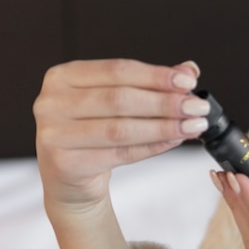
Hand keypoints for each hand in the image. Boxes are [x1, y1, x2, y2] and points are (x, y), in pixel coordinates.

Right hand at [34, 59, 207, 209]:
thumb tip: (189, 69)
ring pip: (120, 129)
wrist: (69, 178)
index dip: (156, 75)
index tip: (188, 81)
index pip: (117, 70)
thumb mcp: (114, 101)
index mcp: (63, 76)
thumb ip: (149, 83)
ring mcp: (53, 134)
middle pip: (119, 99)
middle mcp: (51, 102)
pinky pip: (119, 154)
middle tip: (197, 107)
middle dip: (165, 102)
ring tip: (192, 126)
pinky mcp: (65, 164)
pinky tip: (173, 141)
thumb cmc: (93, 132)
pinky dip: (152, 147)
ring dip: (163, 126)